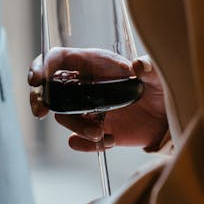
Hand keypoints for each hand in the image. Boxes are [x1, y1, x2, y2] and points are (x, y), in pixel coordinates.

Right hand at [28, 51, 167, 150]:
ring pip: (64, 117)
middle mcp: (85, 86)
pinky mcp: (94, 130)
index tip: (36, 79)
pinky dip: (86, 144)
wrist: (166, 119)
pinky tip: (109, 141)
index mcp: (93, 65)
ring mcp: (87, 109)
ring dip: (76, 126)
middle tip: (41, 111)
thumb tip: (139, 65)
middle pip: (50, 89)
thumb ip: (149, 68)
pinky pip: (78, 140)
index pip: (58, 59)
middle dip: (39, 99)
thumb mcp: (157, 75)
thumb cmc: (159, 89)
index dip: (42, 65)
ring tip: (99, 133)